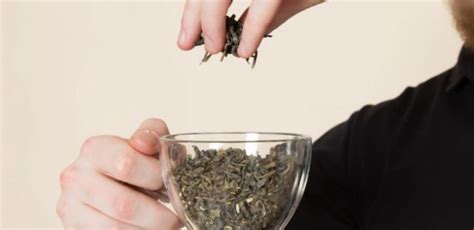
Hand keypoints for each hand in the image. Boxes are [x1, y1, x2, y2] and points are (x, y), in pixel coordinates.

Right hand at [57, 118, 180, 228]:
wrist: (108, 182)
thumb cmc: (133, 162)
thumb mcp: (147, 143)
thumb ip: (152, 136)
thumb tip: (145, 142)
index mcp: (95, 149)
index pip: (127, 164)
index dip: (157, 177)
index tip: (172, 184)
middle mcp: (76, 176)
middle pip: (124, 205)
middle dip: (159, 215)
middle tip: (177, 216)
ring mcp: (70, 205)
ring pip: (117, 228)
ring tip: (166, 225)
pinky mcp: (73, 227)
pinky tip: (147, 228)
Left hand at [177, 0, 324, 57]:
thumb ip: (267, 13)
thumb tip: (242, 37)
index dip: (194, 11)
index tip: (187, 37)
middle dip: (196, 16)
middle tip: (189, 44)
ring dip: (213, 20)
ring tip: (213, 48)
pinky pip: (266, 1)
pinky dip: (253, 27)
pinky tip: (245, 48)